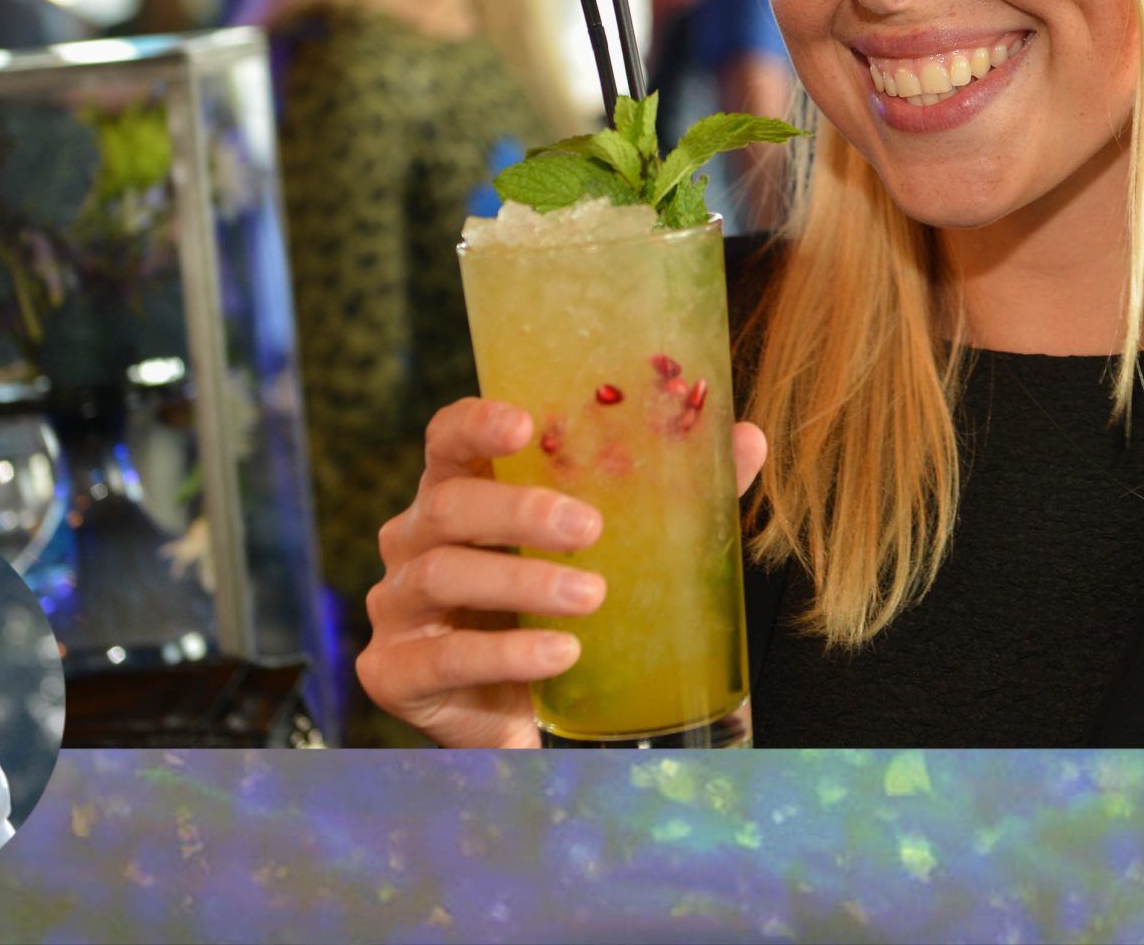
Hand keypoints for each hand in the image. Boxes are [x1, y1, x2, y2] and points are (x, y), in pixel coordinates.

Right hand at [357, 397, 769, 747]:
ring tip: (592, 597)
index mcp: (457, 493)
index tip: (526, 424)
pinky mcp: (397, 672)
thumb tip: (746, 439)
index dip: (477, 423)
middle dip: (519, 510)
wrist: (524, 720)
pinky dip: (507, 654)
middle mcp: (414, 540)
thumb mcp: (610, 549)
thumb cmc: (556, 610)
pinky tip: (560, 654)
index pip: (447, 438)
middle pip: (448, 504)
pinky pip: (445, 657)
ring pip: (444, 574)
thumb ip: (672, 493)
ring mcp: (398, 607)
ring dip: (522, 582)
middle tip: (590, 528)